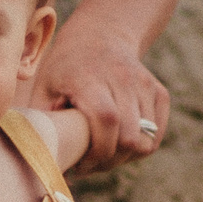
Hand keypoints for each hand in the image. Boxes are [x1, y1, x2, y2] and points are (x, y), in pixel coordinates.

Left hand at [33, 18, 170, 177]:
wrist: (100, 36)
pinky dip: (139, 146)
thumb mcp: (44, 88)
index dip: (97, 151)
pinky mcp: (159, 93)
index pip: (107, 120)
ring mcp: (145, 85)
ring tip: (102, 154)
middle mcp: (123, 79)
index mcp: (91, 79)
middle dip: (109, 161)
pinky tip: (118, 143)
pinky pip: (156, 134)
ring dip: (123, 157)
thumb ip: (43, 121)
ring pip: (146, 140)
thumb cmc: (65, 69)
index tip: (79, 165)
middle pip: (130, 137)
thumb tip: (43, 158)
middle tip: (89, 165)